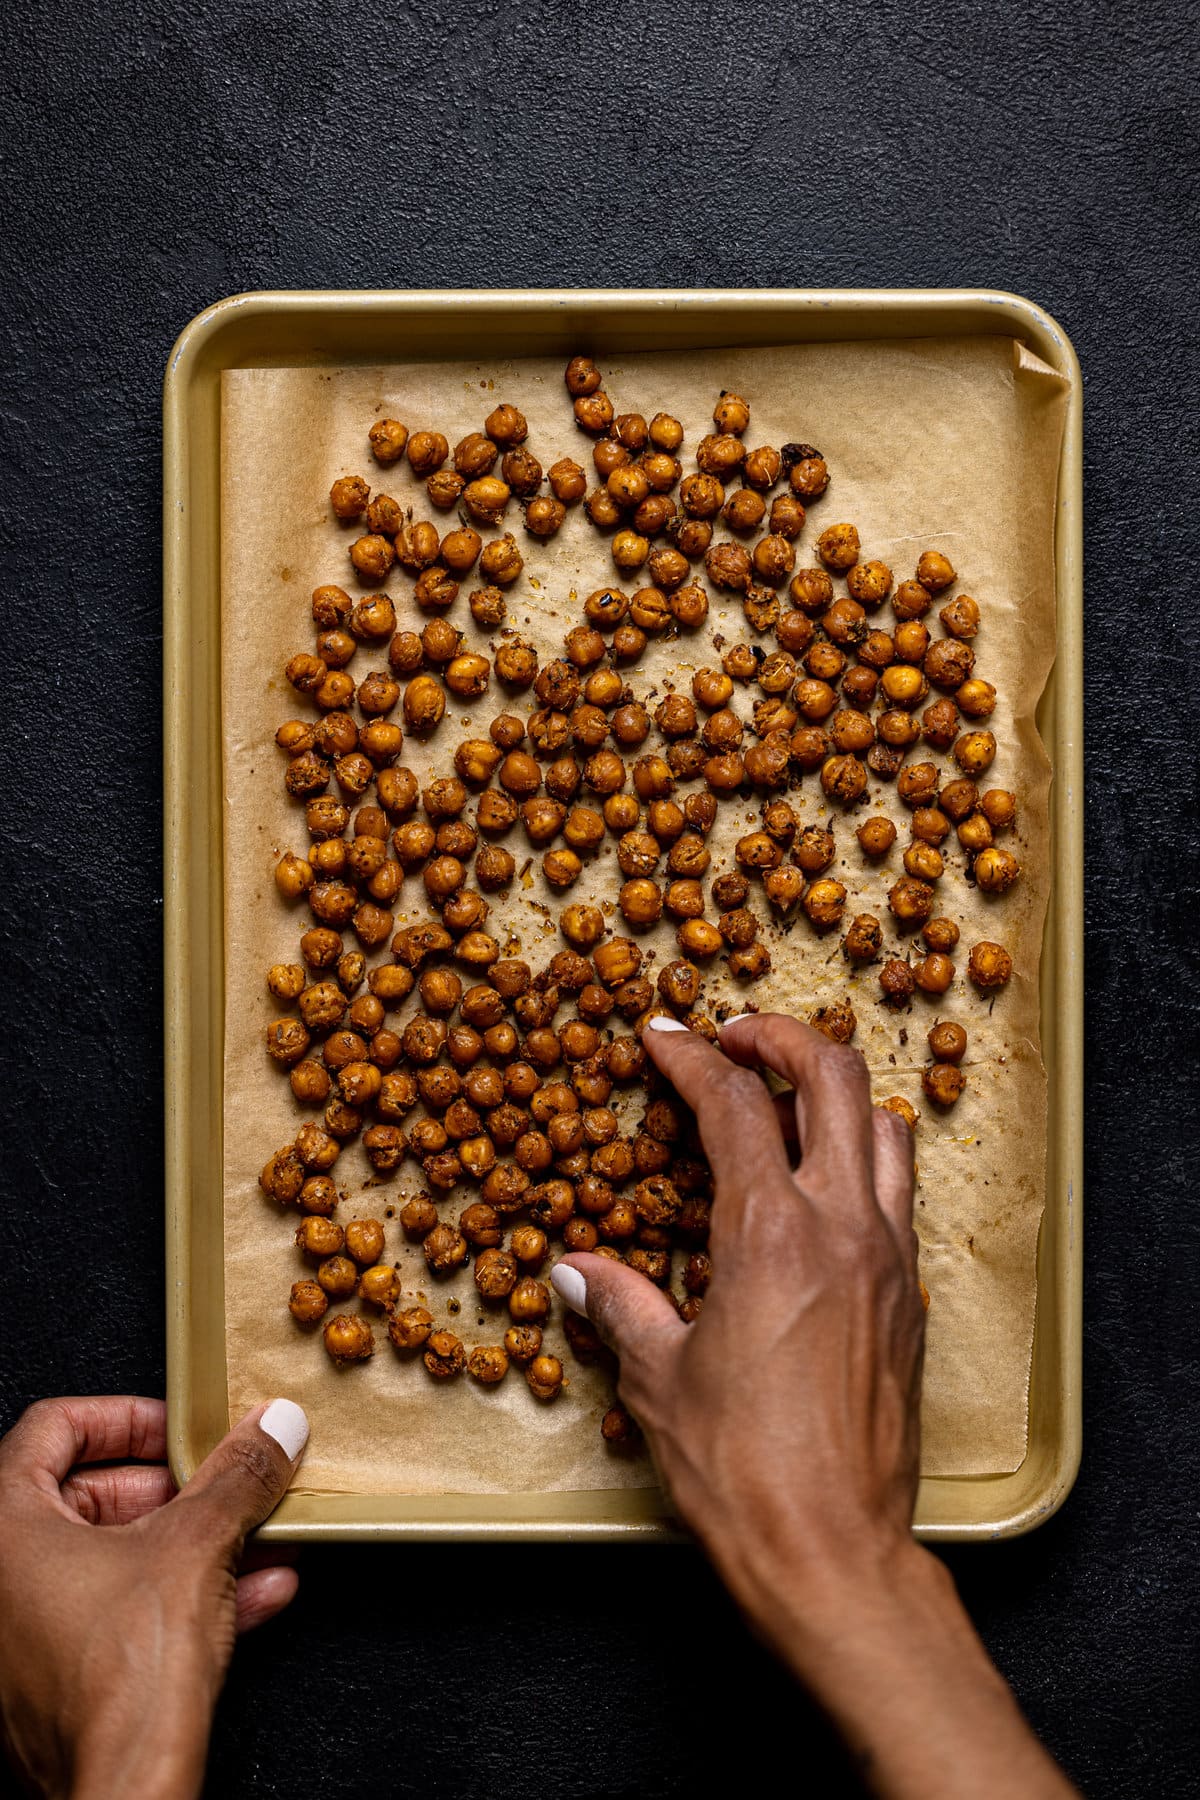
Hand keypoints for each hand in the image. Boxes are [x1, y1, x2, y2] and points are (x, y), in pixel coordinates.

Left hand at [0, 1394, 307, 1799]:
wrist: (125, 1796)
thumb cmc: (124, 1681)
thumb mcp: (198, 1546)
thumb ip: (236, 1475)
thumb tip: (272, 1428)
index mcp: (2, 1523)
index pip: (55, 1427)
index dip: (129, 1418)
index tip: (182, 1430)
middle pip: (88, 1494)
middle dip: (176, 1490)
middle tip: (227, 1485)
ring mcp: (20, 1636)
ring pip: (111, 1560)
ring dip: (191, 1544)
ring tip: (257, 1538)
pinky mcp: (51, 1684)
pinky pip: (116, 1615)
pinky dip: (178, 1597)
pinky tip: (251, 1595)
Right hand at [554, 1011, 924, 1636]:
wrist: (834, 1553)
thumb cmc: (741, 1472)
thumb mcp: (659, 1380)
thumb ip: (619, 1305)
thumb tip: (576, 1270)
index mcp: (771, 1233)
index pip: (734, 1104)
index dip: (691, 1057)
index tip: (661, 1038)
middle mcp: (843, 1228)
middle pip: (834, 1078)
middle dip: (780, 1038)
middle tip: (733, 1039)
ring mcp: (889, 1259)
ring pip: (885, 1128)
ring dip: (836, 1093)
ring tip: (786, 1099)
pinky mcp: (910, 1299)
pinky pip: (900, 1194)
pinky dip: (863, 1159)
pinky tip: (820, 1188)